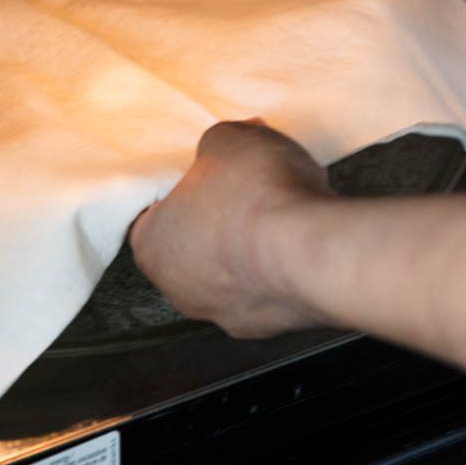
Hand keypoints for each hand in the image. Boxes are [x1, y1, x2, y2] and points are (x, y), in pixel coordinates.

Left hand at [130, 120, 333, 337]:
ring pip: (233, 269)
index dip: (184, 185)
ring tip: (280, 209)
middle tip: (246, 188)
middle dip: (220, 215)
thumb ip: (216, 145)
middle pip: (194, 242)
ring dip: (252, 243)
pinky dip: (280, 265)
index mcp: (152, 245)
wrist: (313, 250)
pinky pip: (268, 285)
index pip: (153, 212)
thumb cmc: (257, 200)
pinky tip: (299, 238)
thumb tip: (226, 148)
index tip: (208, 173)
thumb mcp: (226, 140)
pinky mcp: (268, 324)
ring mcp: (224, 313)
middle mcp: (180, 289)